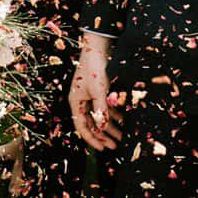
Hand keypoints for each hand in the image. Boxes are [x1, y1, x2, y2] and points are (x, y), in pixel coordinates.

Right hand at [68, 36, 121, 150]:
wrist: (96, 49)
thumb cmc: (94, 69)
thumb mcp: (99, 91)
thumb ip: (101, 110)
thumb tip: (103, 127)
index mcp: (76, 103)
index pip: (82, 128)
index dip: (92, 140)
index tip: (103, 149)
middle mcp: (81, 101)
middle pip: (91, 124)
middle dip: (103, 135)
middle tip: (115, 145)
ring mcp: (89, 97)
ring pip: (99, 117)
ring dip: (109, 126)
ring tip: (121, 135)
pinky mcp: (97, 92)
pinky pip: (104, 108)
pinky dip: (112, 115)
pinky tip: (122, 120)